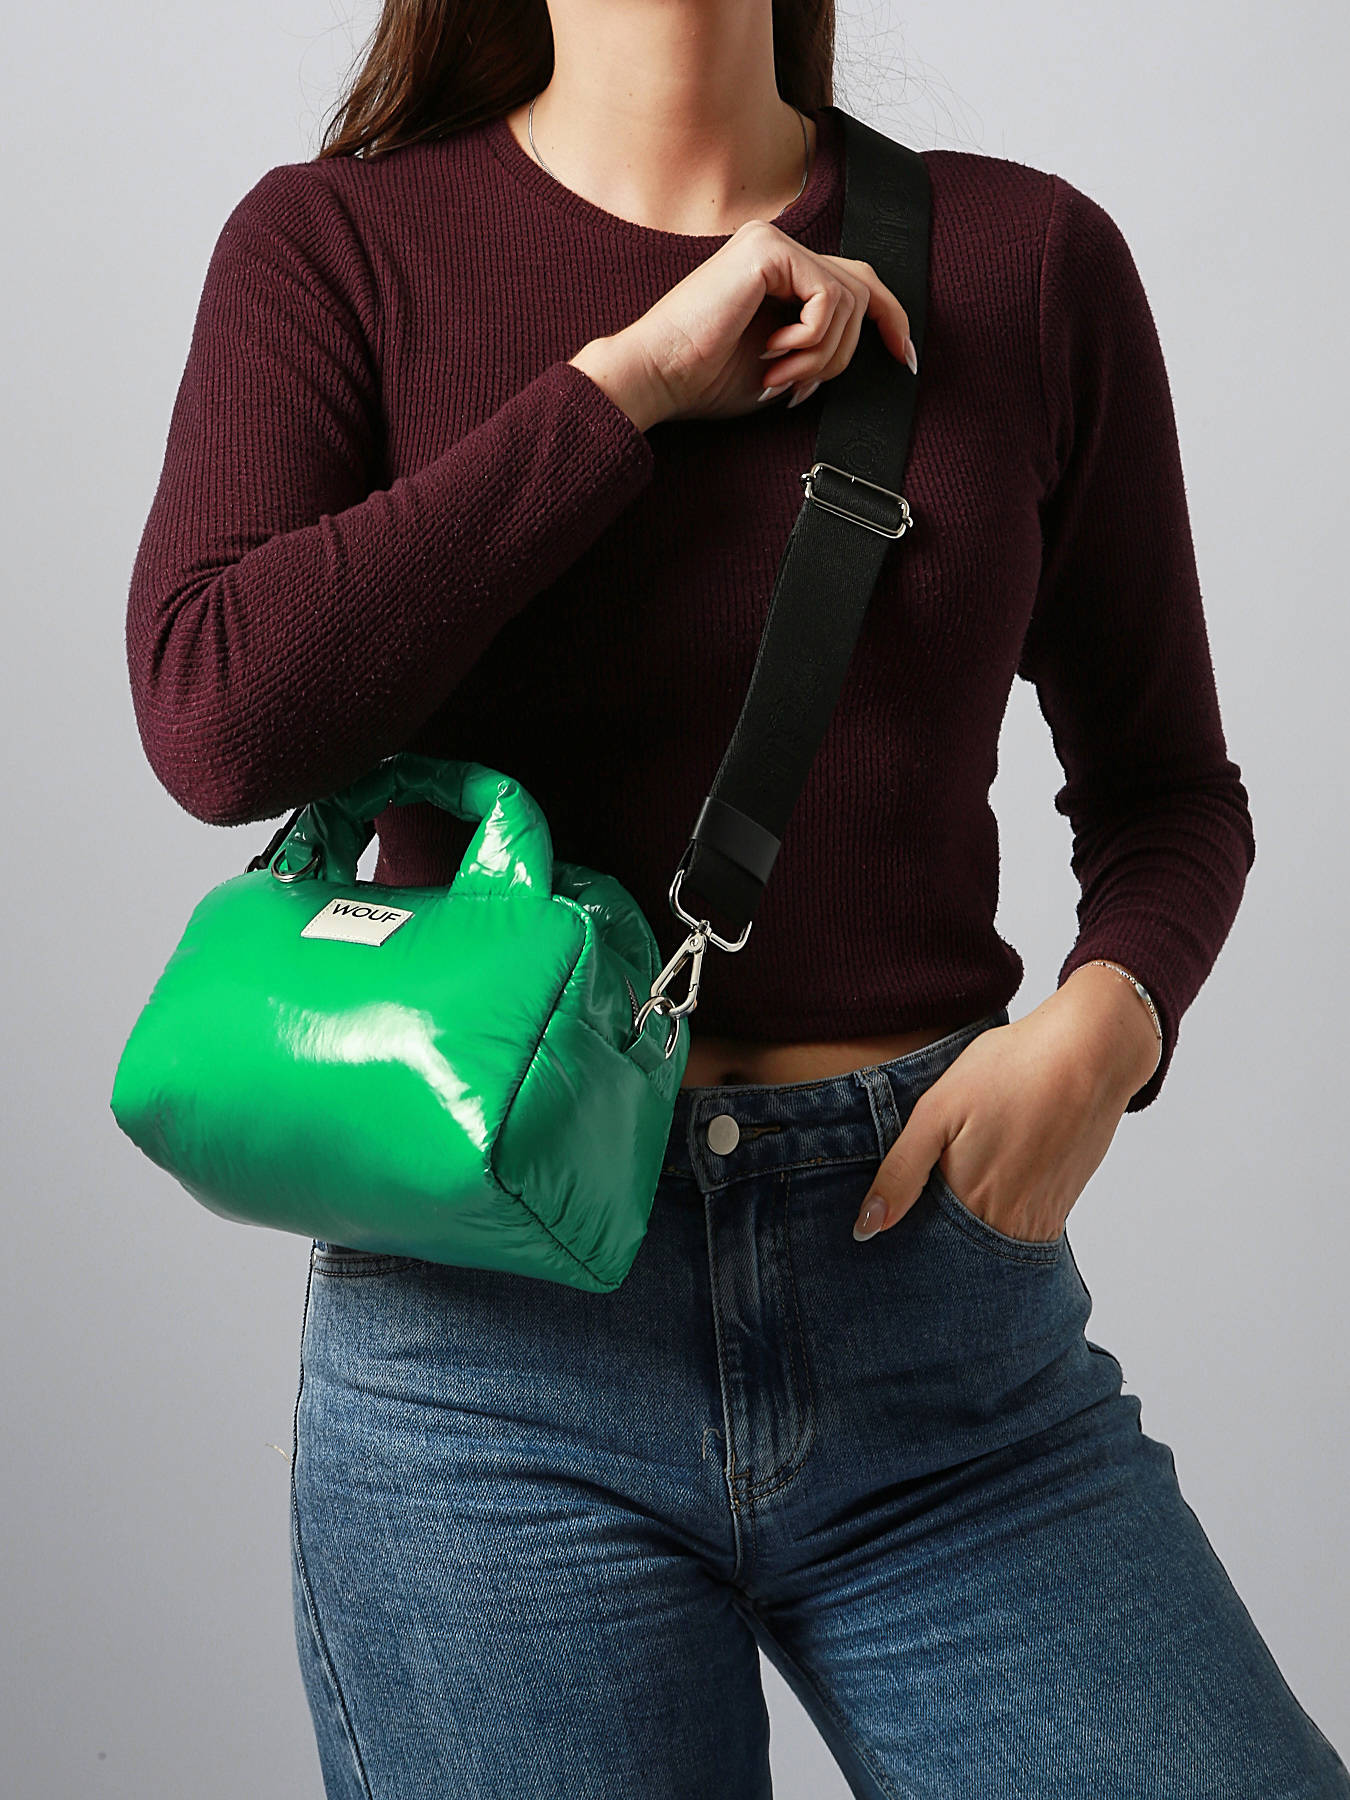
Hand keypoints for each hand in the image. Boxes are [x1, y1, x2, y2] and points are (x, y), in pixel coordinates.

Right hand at [570, 218, 915, 430]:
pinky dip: (810, 339)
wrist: (659, 377)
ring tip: (779, 376)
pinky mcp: (767, 250)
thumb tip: (865, 346)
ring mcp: (771, 242)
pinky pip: (827, 297)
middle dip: (848, 350)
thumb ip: (819, 344)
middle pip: (861, 289)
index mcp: (777, 271)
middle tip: (805, 386)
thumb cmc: (705, 379)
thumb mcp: (783, 364)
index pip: (855, 282)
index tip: (904, 361)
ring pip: (849, 299)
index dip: (891, 320)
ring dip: (822, 354)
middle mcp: (777, 247)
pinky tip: (772, 354)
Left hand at [852, 966, 1161, 1244]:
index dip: (903, 1238)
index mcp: (969, 1202)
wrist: (1091, 1052)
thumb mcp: (937, 1111)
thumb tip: (866, 1228)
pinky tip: (992, 1187)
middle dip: (936, 1245)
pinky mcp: (1062, 1203)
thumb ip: (901, 1172)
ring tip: (959, 1193)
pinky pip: (1023, 1232)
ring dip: (969, 1235)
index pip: (925, 1247)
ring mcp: (1041, 1217)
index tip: (885, 1228)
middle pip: (960, 1254)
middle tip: (924, 1208)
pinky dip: (1000, 1221)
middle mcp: (1008, 1223)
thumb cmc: (1011, 1070)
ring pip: (991, 1246)